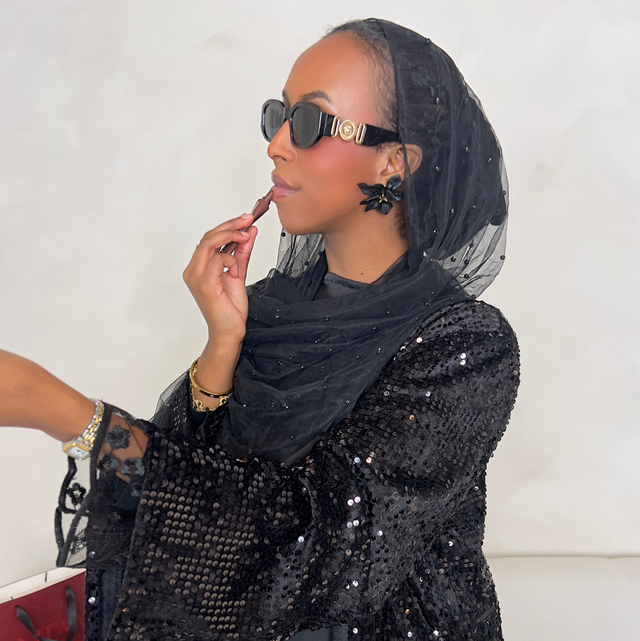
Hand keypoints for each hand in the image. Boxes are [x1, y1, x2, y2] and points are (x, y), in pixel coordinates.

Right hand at [183, 212, 257, 344]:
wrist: (229, 332)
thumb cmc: (231, 308)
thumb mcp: (239, 274)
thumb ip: (242, 253)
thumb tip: (250, 232)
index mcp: (198, 267)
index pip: (210, 238)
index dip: (228, 226)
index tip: (246, 219)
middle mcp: (193, 270)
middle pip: (208, 237)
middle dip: (230, 225)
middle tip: (248, 219)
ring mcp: (196, 277)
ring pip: (209, 243)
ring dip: (231, 236)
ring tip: (246, 236)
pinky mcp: (204, 284)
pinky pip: (216, 259)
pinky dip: (230, 257)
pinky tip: (236, 267)